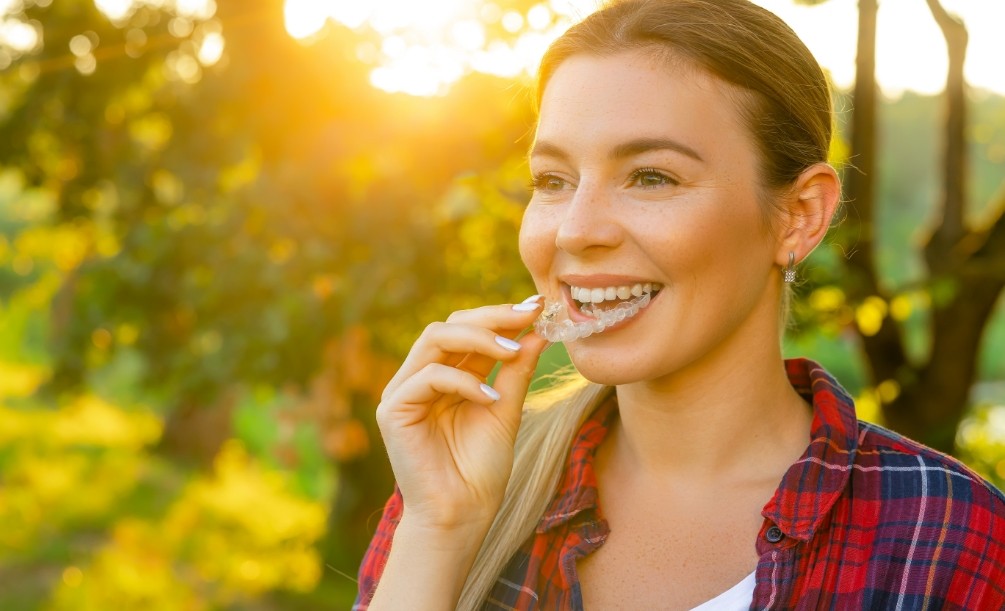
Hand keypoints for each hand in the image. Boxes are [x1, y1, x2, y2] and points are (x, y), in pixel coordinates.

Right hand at [376, 297, 548, 537]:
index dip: (499, 316)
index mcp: (446, 377)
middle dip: (490, 318)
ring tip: (513, 352)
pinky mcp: (392, 410)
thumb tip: (537, 332)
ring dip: (478, 339)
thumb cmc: (480, 471)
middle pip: (448, 325)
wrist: (461, 517)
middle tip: (528, 315)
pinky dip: (463, 382)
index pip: (467, 331)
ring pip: (434, 339)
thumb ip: (515, 372)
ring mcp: (402, 392)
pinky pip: (428, 376)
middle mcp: (420, 378)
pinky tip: (490, 398)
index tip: (536, 306)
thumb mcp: (506, 411)